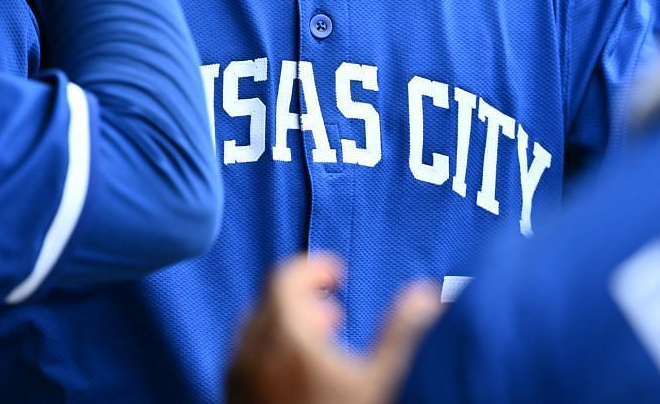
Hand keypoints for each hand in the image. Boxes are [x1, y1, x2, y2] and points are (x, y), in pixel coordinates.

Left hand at [227, 254, 440, 403]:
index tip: (339, 277)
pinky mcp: (232, 391)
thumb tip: (427, 293)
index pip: (286, 276)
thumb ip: (400, 330)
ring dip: (287, 320)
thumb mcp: (377, 378)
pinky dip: (270, 344)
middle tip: (335, 312)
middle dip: (304, 295)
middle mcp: (252, 347)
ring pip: (256, 324)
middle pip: (270, 297)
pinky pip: (245, 351)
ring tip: (319, 341)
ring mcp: (237, 371)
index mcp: (285, 334)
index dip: (315, 267)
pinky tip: (296, 367)